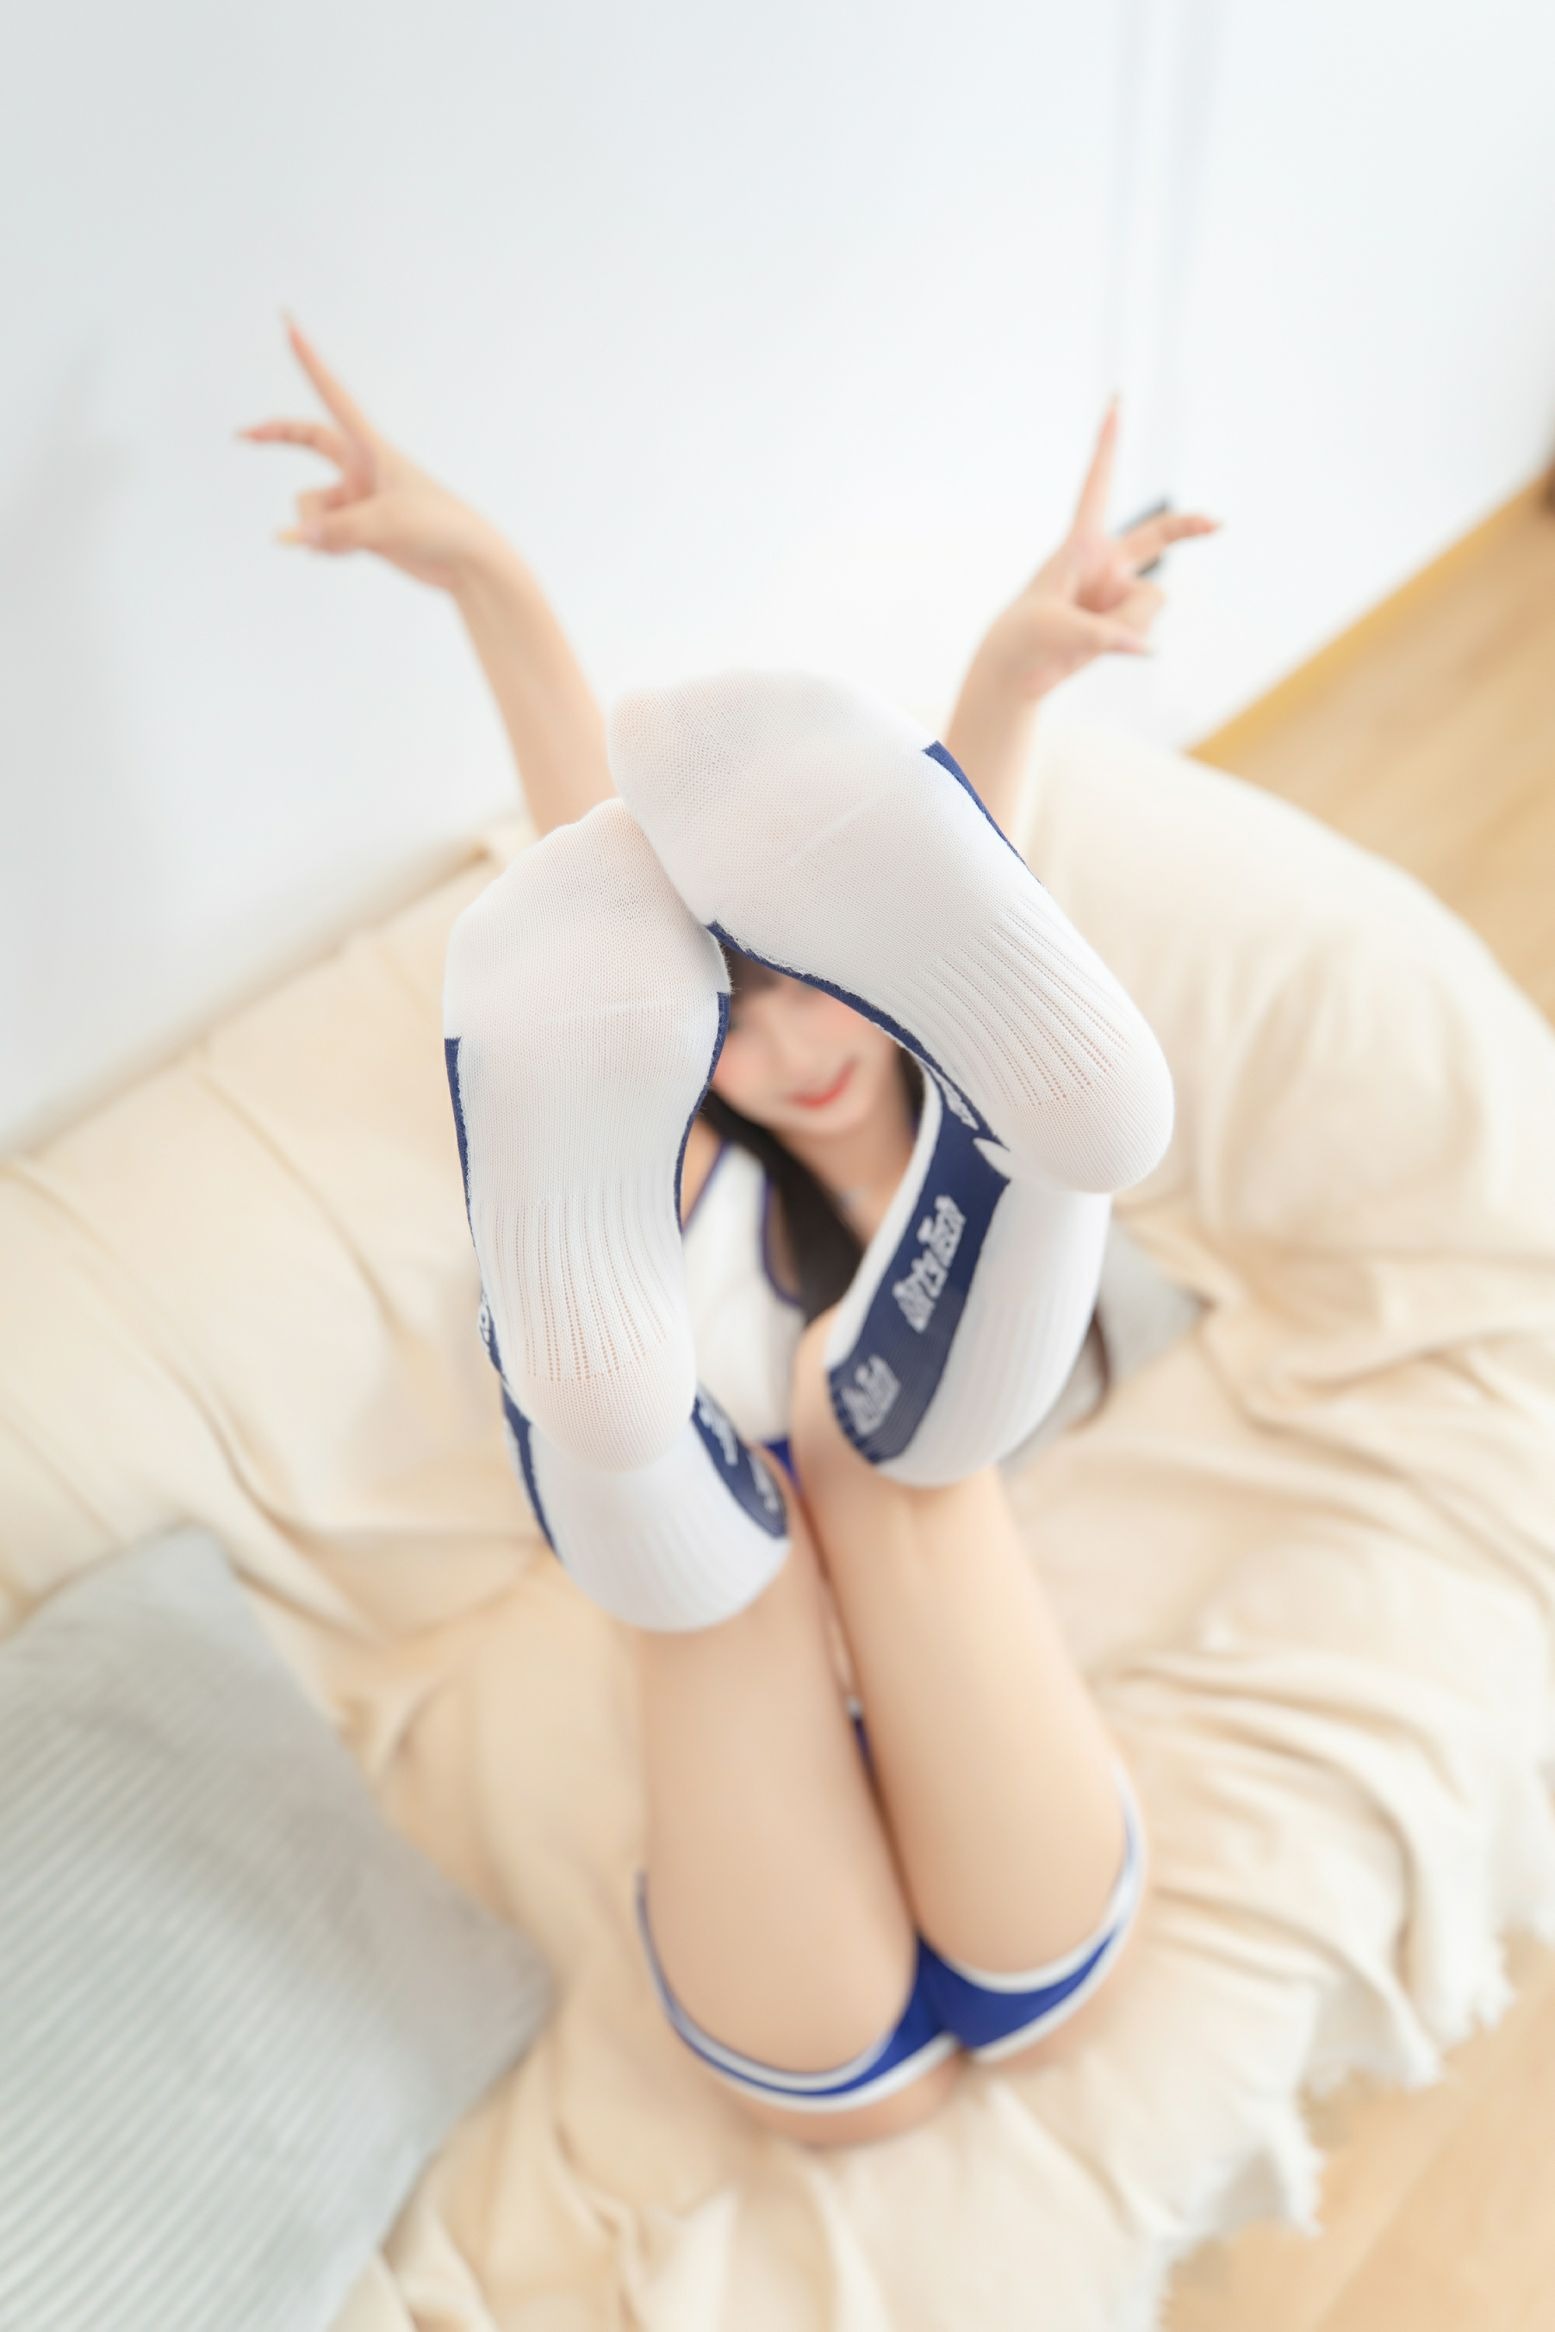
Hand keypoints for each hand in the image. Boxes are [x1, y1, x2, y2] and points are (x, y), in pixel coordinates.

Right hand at [235, 315, 500, 590]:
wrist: (468, 564)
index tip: (289, 325)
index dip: (309, 361)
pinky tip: (355, 554)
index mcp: (371, 448)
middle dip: (274, 436)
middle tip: (240, 434)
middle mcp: (359, 467)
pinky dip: (326, 547)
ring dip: (319, 529)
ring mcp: (356, 498)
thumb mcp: (386, 525)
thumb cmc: (439, 528)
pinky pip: (318, 535)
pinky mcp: (356, 529)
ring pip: (308, 508)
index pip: (333, 395)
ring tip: (356, 542)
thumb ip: (336, 532)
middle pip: (306, 438)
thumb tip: (291, 539)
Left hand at [973, 395, 1220, 697]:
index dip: (1108, 444)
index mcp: (1080, 545)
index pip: (1097, 485)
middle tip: (1218, 524)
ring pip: (1152, 602)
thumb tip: (1147, 647)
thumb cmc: (1026, 639)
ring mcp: (1119, 590)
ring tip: (1087, 637)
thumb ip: (1103, 635)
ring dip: (1127, 624)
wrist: (1020, 672)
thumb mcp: (1058, 632)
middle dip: (1190, 528)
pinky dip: (1131, 643)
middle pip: (1159, 535)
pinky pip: (1147, 629)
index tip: (1116, 401)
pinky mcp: (1127, 618)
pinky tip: (1107, 648)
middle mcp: (1107, 562)